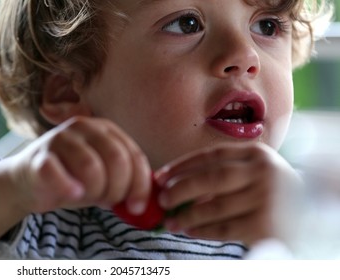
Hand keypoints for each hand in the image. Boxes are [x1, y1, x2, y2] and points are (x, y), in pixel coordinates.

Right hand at [0, 116, 151, 214]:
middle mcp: (83, 126)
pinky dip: (68, 188)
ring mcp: (59, 138)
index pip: (133, 155)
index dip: (140, 184)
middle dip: (118, 189)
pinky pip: (58, 174)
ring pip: (91, 167)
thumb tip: (151, 200)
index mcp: (104, 128)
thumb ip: (126, 181)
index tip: (137, 207)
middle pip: (117, 159)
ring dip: (94, 191)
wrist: (28, 181)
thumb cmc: (72, 178)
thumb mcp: (105, 176)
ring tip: (87, 196)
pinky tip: (72, 194)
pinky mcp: (38, 156)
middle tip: (108, 202)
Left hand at [154, 142, 299, 245]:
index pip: (211, 155)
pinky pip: (225, 228)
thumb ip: (221, 172)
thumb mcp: (251, 171)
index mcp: (255, 153)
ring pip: (216, 207)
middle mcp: (263, 172)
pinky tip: (190, 231)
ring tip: (171, 222)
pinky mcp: (266, 225)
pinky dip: (204, 231)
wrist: (309, 213)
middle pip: (212, 178)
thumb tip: (172, 184)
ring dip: (188, 215)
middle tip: (162, 199)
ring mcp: (267, 198)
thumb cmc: (267, 189)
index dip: (181, 165)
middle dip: (181, 189)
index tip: (160, 176)